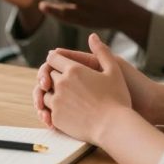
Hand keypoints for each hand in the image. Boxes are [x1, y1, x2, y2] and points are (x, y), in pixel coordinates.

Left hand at [34, 44, 159, 125]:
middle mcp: (61, 83)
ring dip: (52, 93)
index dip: (55, 59)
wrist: (114, 127)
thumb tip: (93, 36)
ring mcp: (57, 101)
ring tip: (65, 97)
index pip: (53, 58)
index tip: (59, 63)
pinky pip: (48, 111)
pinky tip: (65, 111)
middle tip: (63, 81)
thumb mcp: (114, 70)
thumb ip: (102, 52)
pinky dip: (52, 110)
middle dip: (53, 76)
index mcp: (73, 69)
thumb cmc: (117, 98)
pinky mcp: (56, 118)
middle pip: (48, 75)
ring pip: (46, 93)